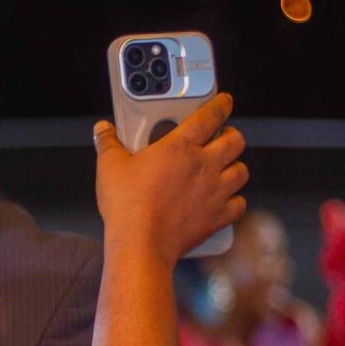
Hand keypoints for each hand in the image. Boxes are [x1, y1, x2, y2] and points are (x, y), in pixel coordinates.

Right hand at [94, 94, 247, 264]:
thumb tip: (102, 131)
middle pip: (235, 141)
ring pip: (242, 172)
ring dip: (235, 167)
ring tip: (224, 168)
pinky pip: (239, 205)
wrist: (141, 244)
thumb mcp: (110, 167)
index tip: (224, 101)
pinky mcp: (217, 217)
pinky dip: (235, 202)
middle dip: (231, 136)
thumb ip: (108, 144)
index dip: (220, 104)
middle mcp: (204, 166)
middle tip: (222, 137)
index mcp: (180, 146)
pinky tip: (225, 201)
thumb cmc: (126, 205)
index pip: (210, 115)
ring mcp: (214, 192)